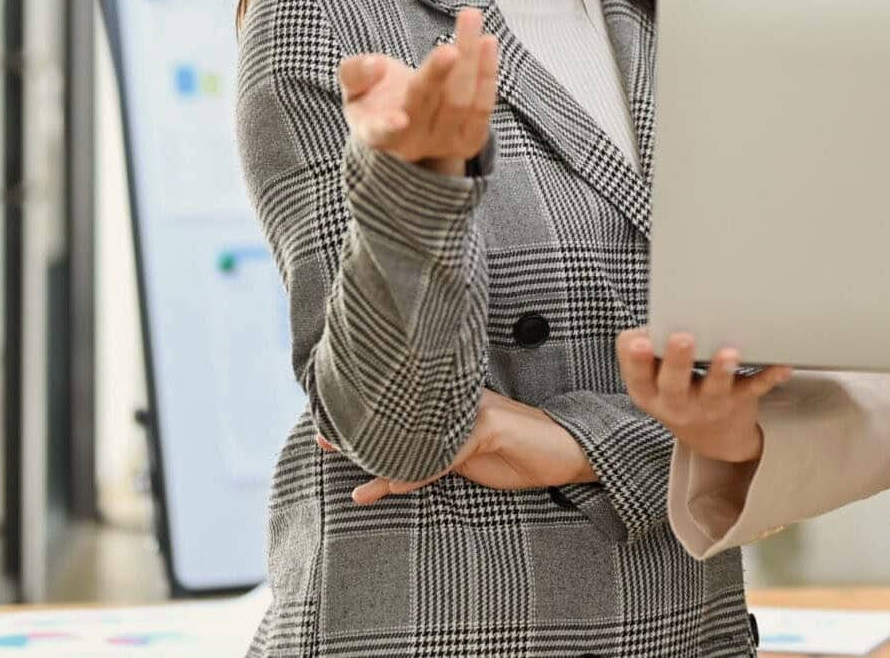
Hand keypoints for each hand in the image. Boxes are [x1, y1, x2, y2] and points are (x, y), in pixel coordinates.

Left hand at [316, 390, 597, 505]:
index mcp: (457, 405)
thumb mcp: (475, 455)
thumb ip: (441, 454)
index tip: (337, 416)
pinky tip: (383, 486)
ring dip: (374, 447)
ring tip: (336, 450)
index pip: (411, 406)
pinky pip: (439, 455)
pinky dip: (410, 473)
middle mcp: (461, 403)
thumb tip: (403, 466)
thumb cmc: (524, 451)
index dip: (375, 411)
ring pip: (414, 431)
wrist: (571, 448)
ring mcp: (472, 413)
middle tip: (319, 429)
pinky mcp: (485, 430)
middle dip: (360, 422)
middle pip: (403, 411)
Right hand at [338, 7, 497, 175]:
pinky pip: (483, 106)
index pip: (382, 132)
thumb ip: (355, 73)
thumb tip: (375, 65)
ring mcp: (444, 145)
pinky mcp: (471, 140)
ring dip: (470, 59)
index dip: (388, 125)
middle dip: (438, 74)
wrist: (407, 122)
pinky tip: (487, 41)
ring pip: (461, 102)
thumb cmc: (376, 99)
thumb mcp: (354, 86)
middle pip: (427, 105)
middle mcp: (412, 144)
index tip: (398, 118)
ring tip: (470, 18)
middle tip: (449, 48)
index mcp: (376, 133)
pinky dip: (487, 72)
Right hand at [616, 329, 792, 464]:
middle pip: (673, 385)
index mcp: (649, 392)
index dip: (635, 360)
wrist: (715, 438)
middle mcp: (676, 404)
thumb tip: (657, 317)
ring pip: (714, 391)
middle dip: (677, 361)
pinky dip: (769, 377)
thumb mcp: (654, 379)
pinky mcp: (738, 402)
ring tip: (729, 353)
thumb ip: (649, 351)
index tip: (640, 342)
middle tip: (682, 337)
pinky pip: (754, 389)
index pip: (637, 376)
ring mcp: (709, 406)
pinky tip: (781, 366)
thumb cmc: (678, 391)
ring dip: (721, 372)